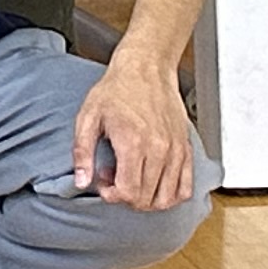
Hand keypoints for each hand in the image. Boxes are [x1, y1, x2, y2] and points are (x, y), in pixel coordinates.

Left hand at [68, 55, 199, 213]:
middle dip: (126, 197)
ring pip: (167, 198)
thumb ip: (82, 152)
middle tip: (115, 178)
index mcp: (133, 142)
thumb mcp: (88, 116)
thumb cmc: (116, 90)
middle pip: (147, 199)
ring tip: (133, 180)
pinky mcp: (186, 149)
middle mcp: (159, 149)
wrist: (146, 69)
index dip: (113, 196)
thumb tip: (81, 182)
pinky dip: (171, 196)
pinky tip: (155, 185)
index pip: (129, 192)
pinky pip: (186, 187)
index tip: (105, 185)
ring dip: (147, 200)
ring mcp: (176, 151)